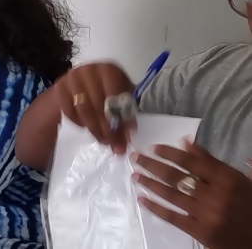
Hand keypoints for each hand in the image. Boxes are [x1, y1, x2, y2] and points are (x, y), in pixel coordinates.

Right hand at [55, 62, 135, 153]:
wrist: (81, 84)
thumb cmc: (107, 92)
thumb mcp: (121, 100)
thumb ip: (127, 115)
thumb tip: (128, 135)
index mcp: (109, 69)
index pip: (115, 95)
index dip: (120, 117)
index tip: (124, 135)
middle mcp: (89, 70)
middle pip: (98, 104)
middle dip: (107, 128)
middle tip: (113, 144)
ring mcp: (72, 77)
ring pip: (83, 109)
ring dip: (94, 129)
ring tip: (103, 141)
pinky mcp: (59, 87)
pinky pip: (69, 111)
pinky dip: (79, 123)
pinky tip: (87, 127)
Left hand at [132, 141, 251, 248]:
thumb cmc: (250, 205)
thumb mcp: (239, 180)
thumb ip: (213, 162)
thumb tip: (187, 142)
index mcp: (228, 180)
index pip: (191, 162)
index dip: (169, 153)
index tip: (153, 147)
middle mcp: (215, 195)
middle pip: (176, 177)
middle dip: (152, 165)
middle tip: (135, 157)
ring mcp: (206, 214)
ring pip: (171, 195)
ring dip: (149, 183)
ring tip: (135, 175)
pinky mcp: (200, 231)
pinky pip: (172, 217)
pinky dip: (155, 207)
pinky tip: (141, 199)